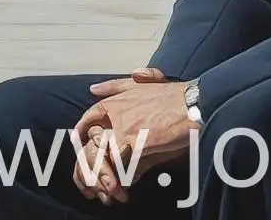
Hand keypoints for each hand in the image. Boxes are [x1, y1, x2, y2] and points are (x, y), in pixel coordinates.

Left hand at [73, 71, 191, 204]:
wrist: (191, 104)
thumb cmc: (174, 97)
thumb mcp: (142, 82)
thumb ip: (118, 85)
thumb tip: (94, 89)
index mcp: (118, 99)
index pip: (90, 115)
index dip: (83, 129)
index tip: (79, 140)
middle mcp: (116, 112)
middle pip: (92, 137)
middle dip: (90, 156)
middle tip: (91, 172)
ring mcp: (123, 128)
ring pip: (102, 153)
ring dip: (104, 170)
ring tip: (108, 184)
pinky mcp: (135, 143)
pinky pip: (118, 164)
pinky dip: (120, 177)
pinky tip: (124, 186)